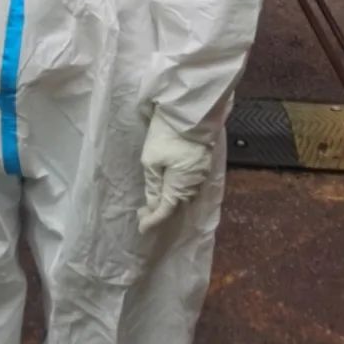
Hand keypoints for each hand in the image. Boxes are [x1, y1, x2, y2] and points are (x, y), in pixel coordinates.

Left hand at [137, 109, 218, 233]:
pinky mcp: (203, 164)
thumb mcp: (151, 160)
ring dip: (169, 198)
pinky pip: (189, 183)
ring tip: (154, 198)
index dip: (152, 220)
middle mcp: (193, 185)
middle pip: (175, 204)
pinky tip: (169, 183)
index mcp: (178, 187)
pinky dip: (177, 187)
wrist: (191, 114)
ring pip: (183, 194)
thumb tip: (153, 205)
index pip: (164, 211)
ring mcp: (201, 174)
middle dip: (160, 210)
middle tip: (143, 211)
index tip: (140, 228)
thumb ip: (153, 185)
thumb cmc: (166, 137)